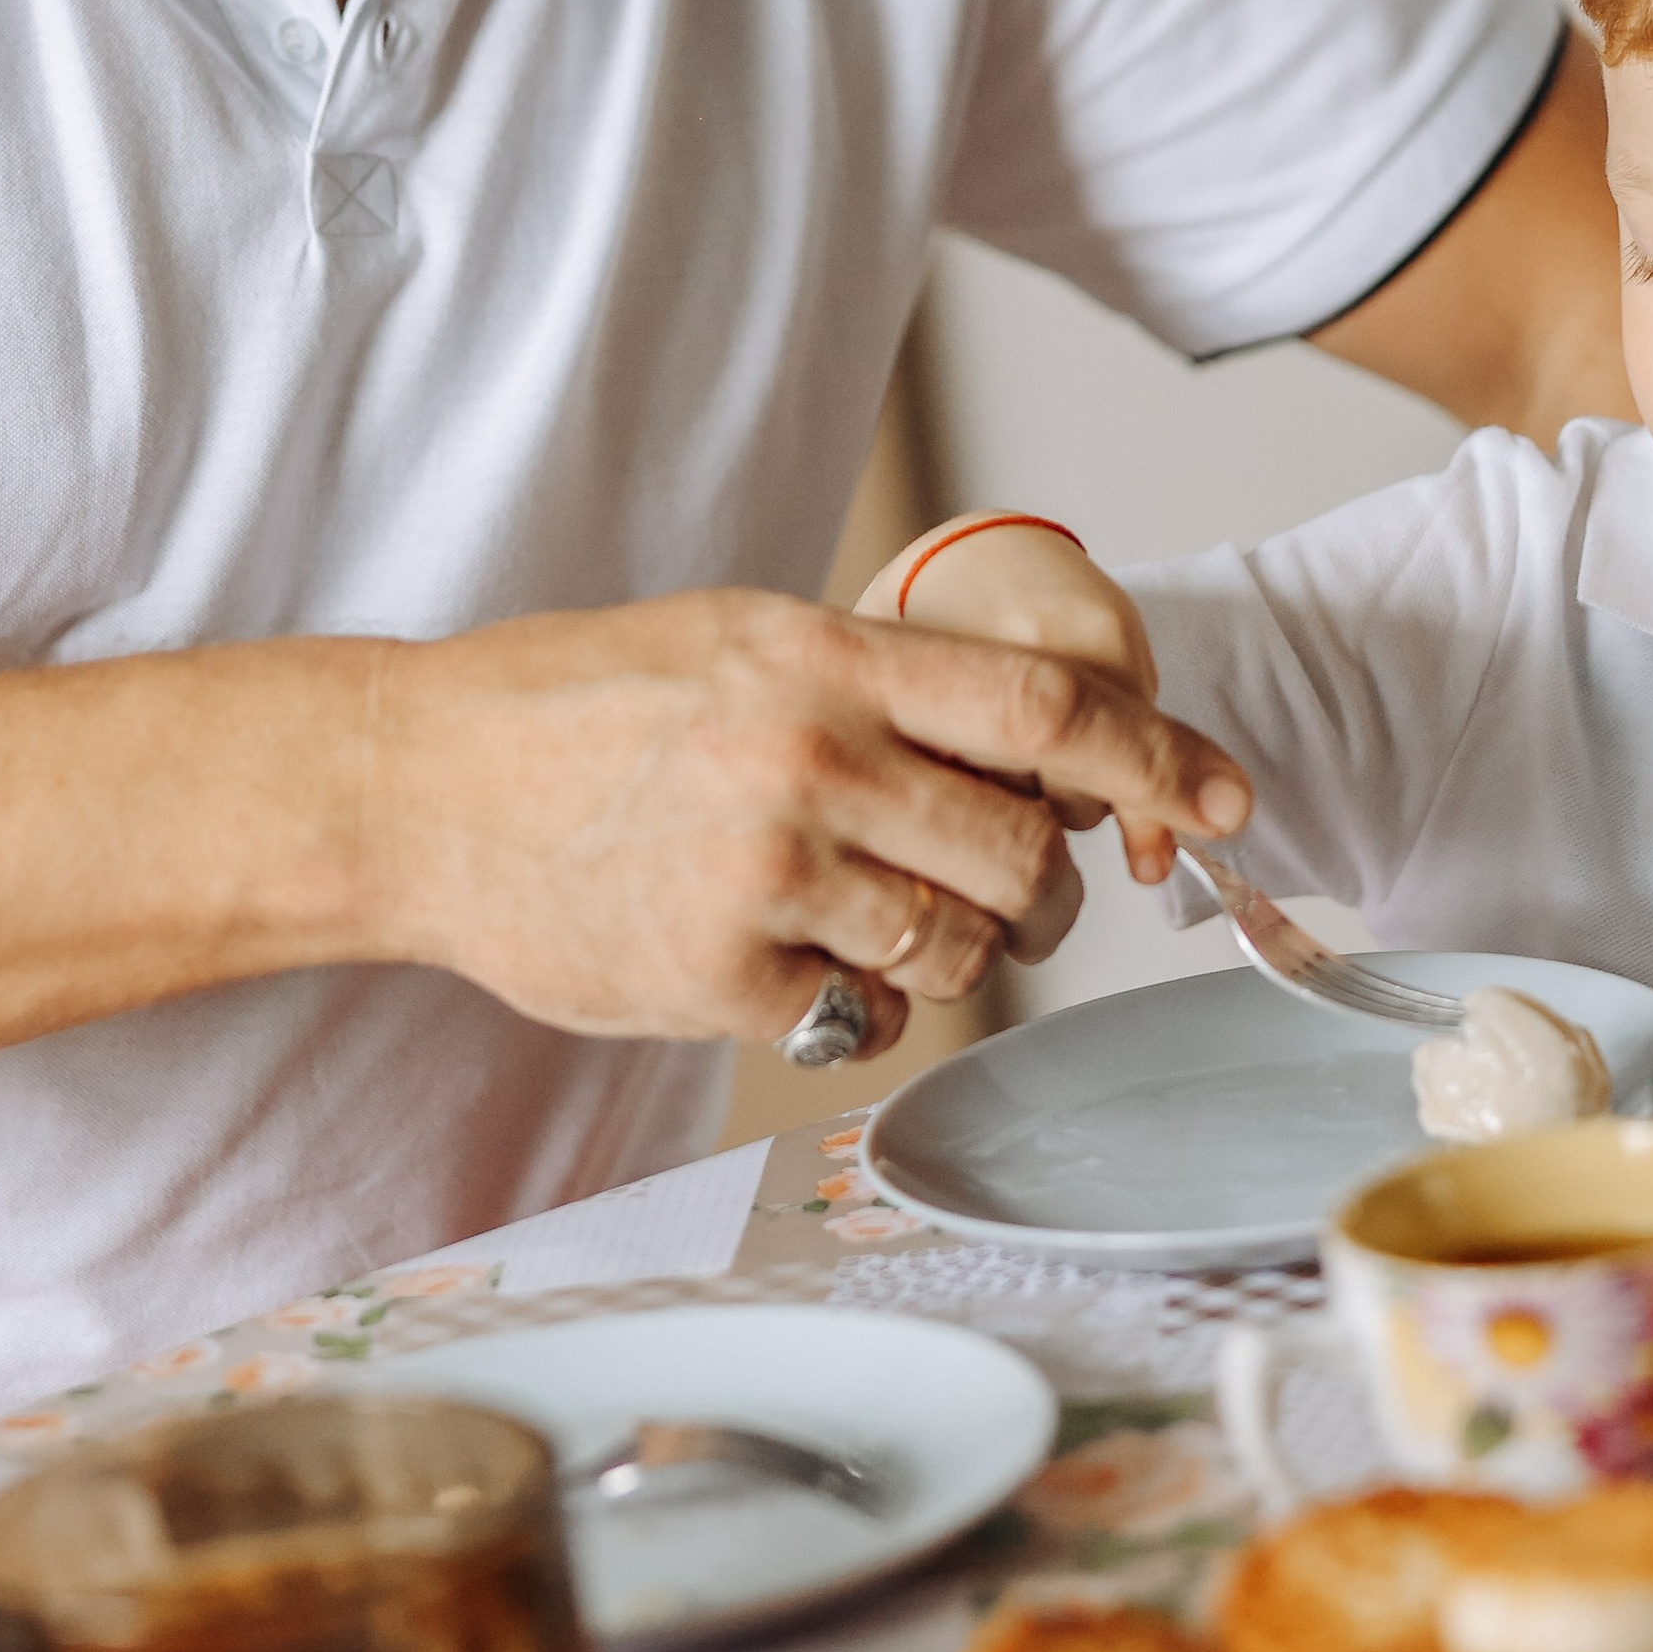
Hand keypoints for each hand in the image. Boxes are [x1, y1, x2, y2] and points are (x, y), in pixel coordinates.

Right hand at [367, 585, 1251, 1051]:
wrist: (420, 785)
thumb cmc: (582, 705)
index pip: (1048, 710)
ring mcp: (767, 873)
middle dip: (1052, 889)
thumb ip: (882, 683)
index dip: (1161, 759)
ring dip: (958, 953)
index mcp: (826, 659)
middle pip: (1027, 853)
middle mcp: (810, 759)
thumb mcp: (743, 635)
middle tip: (1018, 890)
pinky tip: (792, 961)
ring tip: (883, 919)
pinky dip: (855, 1004)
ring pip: (959, 950)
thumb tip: (1034, 740)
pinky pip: (860, 1016)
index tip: (1231, 799)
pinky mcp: (720, 976)